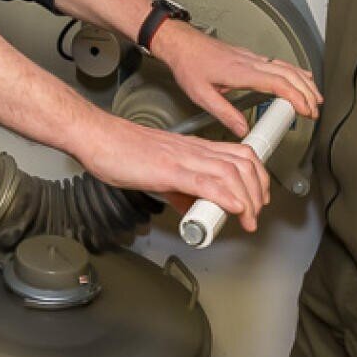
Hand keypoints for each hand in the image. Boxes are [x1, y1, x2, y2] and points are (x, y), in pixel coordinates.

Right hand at [74, 115, 270, 231]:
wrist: (99, 138)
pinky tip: (233, 207)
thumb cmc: (123, 151)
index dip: (257, 177)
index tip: (257, 199)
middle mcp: (194, 150)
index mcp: (194, 149)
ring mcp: (183, 158)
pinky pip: (203, 181)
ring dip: (246, 199)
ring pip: (230, 172)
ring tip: (247, 219)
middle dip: (257, 191)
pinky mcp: (168, 170)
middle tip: (256, 214)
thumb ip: (181, 189)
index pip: (240, 155)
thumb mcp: (161, 172)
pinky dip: (224, 195)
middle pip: (244, 163)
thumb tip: (194, 208)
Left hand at [152, 21, 321, 138]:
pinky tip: (298, 76)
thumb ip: (224, 113)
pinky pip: (277, 63)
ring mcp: (250, 57)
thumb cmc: (188, 64)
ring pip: (285, 66)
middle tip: (315, 109)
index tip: (306, 110)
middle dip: (306, 91)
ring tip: (314, 96)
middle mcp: (249, 62)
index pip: (277, 83)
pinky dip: (293, 71)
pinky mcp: (248, 56)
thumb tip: (243, 130)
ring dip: (303, 80)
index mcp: (240, 72)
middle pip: (288, 73)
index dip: (296, 96)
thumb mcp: (201, 95)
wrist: (181, 43)